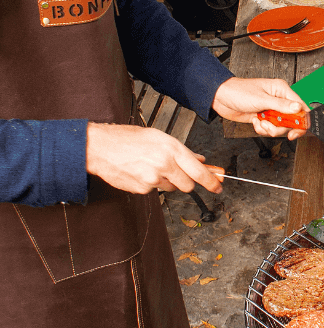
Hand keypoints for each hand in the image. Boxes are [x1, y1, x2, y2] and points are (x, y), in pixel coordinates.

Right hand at [86, 123, 223, 193]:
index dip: (211, 182)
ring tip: (150, 166)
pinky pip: (156, 190)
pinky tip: (140, 171)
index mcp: (171, 148)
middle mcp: (165, 163)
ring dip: (166, 181)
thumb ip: (181, 151)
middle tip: (174, 172)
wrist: (99, 147)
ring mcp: (154, 178)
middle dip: (186, 181)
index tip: (218, 187)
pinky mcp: (144, 188)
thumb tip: (201, 160)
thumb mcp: (157, 137)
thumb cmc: (127, 139)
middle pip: (188, 185)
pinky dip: (151, 184)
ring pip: (171, 187)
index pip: (199, 171)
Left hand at [212, 77, 308, 138]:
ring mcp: (271, 110)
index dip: (301, 121)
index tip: (296, 130)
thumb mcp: (262, 99)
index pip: (300, 107)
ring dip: (270, 129)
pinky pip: (270, 129)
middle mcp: (278, 100)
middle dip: (281, 127)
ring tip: (260, 123)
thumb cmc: (239, 92)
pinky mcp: (264, 118)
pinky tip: (255, 122)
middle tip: (271, 126)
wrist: (222, 98)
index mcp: (281, 90)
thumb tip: (298, 108)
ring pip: (280, 127)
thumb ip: (281, 105)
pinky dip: (263, 129)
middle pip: (291, 120)